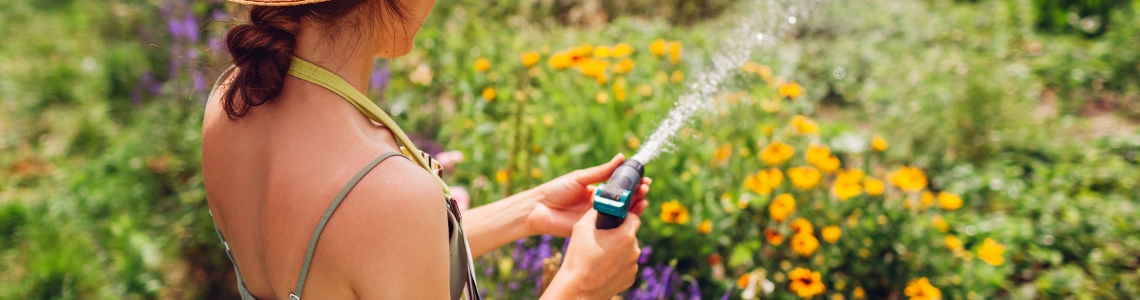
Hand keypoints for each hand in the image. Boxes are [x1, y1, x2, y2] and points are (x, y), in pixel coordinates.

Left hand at [528, 153, 651, 236]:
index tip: (644, 180)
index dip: (633, 184)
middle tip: (646, 188)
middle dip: (638, 194)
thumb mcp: (581, 177)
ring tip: (644, 198)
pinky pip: (612, 226)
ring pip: (621, 214)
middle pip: (624, 201)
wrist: (539, 209)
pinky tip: (634, 214)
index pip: (620, 188)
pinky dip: (624, 221)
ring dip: (635, 207)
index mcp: (598, 191)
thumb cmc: (557, 190)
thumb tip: (621, 157)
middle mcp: (601, 204)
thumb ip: (602, 171)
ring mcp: (598, 218)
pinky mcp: (595, 230)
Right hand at [542, 210, 641, 298]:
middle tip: (603, 238)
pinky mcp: (630, 279)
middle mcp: (634, 251)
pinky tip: (603, 267)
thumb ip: (594, 212)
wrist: (578, 289)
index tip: (615, 219)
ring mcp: (633, 266)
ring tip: (600, 255)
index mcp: (626, 236)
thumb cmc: (579, 257)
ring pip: (628, 252)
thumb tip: (599, 205)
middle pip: (630, 235)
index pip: (634, 218)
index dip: (624, 216)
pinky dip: (618, 265)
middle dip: (619, 235)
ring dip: (619, 250)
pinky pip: (626, 266)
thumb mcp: (581, 228)